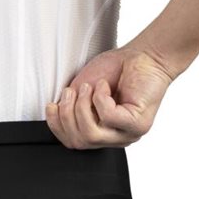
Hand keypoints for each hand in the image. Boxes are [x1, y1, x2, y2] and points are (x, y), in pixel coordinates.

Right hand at [45, 45, 175, 148]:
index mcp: (101, 133)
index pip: (72, 143)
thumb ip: (70, 107)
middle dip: (68, 114)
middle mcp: (114, 138)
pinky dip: (101, 98)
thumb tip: (56, 116)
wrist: (145, 55)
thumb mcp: (83, 91)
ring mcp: (127, 135)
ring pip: (91, 135)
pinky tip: (105, 87)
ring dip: (83, 107)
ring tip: (90, 87)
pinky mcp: (138, 125)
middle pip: (79, 141)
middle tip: (72, 91)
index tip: (52, 105)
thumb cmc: (117, 70)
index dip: (57, 126)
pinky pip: (108, 118)